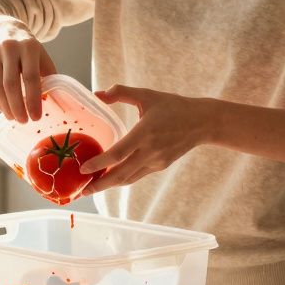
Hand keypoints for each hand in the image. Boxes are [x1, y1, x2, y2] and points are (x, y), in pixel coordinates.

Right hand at [0, 20, 57, 122]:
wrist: (3, 28)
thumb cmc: (27, 48)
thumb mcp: (41, 56)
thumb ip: (48, 75)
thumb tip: (52, 101)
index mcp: (29, 47)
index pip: (30, 77)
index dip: (33, 100)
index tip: (36, 117)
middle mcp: (9, 48)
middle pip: (11, 85)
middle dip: (18, 107)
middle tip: (24, 121)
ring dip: (6, 108)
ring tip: (14, 118)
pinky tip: (4, 109)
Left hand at [80, 85, 214, 193]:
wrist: (202, 122)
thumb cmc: (173, 106)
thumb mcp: (147, 95)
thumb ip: (121, 93)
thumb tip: (97, 94)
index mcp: (145, 133)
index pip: (117, 154)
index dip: (99, 164)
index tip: (83, 169)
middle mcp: (150, 151)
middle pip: (120, 175)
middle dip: (99, 185)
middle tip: (82, 191)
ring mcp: (156, 161)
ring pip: (128, 179)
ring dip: (109, 185)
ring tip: (92, 188)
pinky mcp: (160, 166)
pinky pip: (137, 176)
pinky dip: (122, 179)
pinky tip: (110, 178)